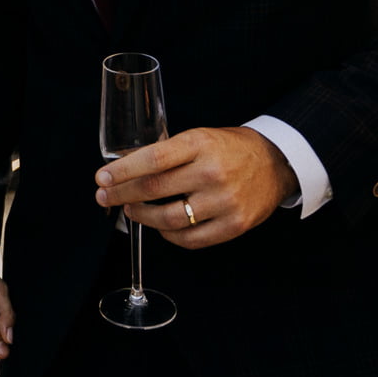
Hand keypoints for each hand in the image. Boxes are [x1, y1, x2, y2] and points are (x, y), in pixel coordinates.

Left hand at [95, 126, 294, 248]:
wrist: (275, 162)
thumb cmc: (230, 148)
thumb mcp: (199, 137)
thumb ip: (169, 153)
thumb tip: (126, 169)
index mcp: (199, 144)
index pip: (152, 159)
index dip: (122, 171)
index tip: (102, 177)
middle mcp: (211, 172)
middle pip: (154, 189)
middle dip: (122, 194)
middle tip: (104, 196)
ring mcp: (224, 201)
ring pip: (169, 219)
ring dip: (142, 217)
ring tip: (131, 210)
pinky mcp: (234, 225)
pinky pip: (190, 239)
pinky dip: (169, 235)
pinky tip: (160, 227)